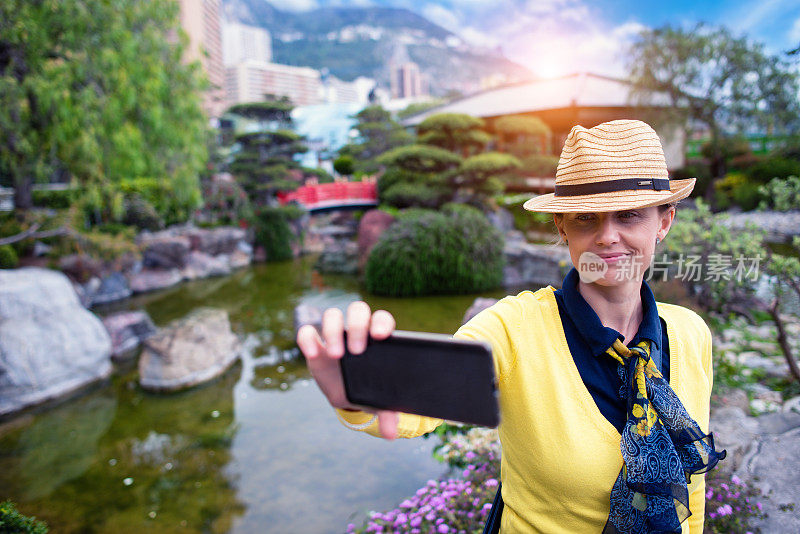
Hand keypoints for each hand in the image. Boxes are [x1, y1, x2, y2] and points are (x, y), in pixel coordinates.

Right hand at [296, 301, 399, 438]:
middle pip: (358, 310)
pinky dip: (308, 339)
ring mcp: (335, 335)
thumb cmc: (369, 390)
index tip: (381, 336)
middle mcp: (357, 330)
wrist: (347, 395)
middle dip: (357, 326)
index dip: (381, 322)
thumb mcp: (378, 401)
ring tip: (336, 355)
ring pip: (333, 315)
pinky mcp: (316, 343)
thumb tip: (391, 434)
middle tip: (357, 351)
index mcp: (377, 337)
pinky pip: (308, 332)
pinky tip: (313, 354)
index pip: (382, 319)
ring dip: (334, 331)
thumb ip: (387, 413)